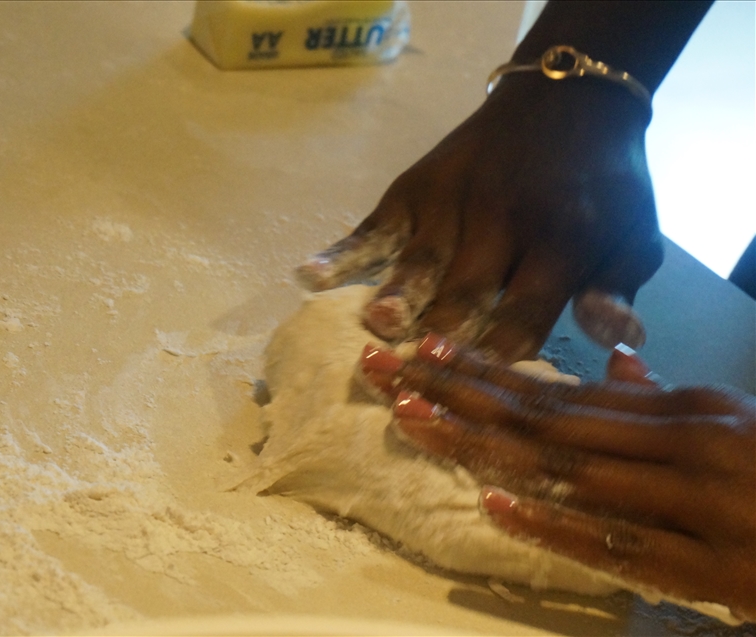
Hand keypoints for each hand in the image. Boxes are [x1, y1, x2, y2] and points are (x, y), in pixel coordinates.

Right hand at [299, 76, 663, 362]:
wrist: (567, 98)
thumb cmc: (602, 184)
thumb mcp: (635, 235)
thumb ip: (617, 288)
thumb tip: (613, 341)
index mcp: (562, 240)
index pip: (527, 312)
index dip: (503, 360)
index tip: (479, 406)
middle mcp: (502, 221)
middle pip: (465, 294)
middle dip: (442, 341)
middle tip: (417, 387)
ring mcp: (452, 202)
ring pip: (418, 262)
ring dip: (397, 296)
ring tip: (377, 330)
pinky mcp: (415, 187)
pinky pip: (374, 225)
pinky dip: (342, 251)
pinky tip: (309, 276)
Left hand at [361, 337, 755, 622]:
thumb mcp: (735, 425)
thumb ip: (670, 400)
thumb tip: (620, 366)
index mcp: (684, 409)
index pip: (561, 388)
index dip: (487, 370)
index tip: (423, 350)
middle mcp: (681, 443)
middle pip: (547, 416)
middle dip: (459, 392)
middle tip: (384, 370)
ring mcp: (695, 503)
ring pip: (570, 468)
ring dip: (484, 444)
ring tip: (412, 421)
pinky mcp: (714, 568)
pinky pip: (621, 545)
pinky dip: (556, 525)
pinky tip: (496, 507)